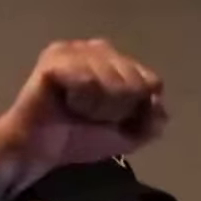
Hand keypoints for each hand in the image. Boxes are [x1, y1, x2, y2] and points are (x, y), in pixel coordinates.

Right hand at [0, 39, 168, 200]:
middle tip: (91, 116)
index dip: (138, 108)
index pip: (151, 80)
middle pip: (135, 81)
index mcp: (115, 61)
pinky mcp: (55, 60)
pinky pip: (89, 81)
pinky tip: (67, 105)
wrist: (41, 152)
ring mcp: (74, 50)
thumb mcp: (127, 135)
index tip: (114, 119)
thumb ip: (152, 122)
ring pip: (113, 82)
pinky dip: (82, 102)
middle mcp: (96, 49)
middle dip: (118, 109)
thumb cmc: (80, 137)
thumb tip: (158, 102)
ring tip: (78, 111)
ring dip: (99, 108)